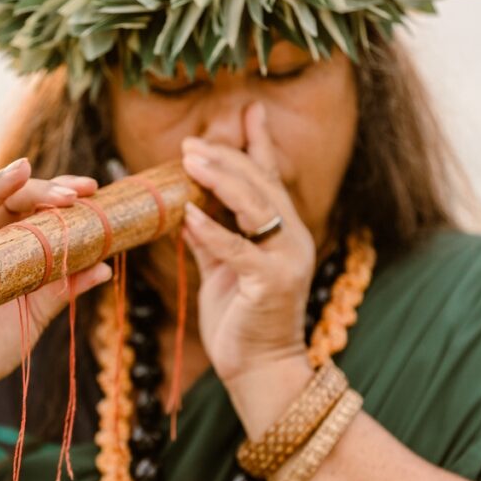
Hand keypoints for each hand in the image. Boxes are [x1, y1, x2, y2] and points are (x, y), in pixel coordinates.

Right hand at [0, 157, 111, 395]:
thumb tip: (104, 267)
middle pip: (5, 203)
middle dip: (37, 192)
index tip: (90, 190)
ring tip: (20, 172)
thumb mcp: (34, 317)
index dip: (57, 196)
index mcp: (7, 248)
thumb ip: (61, 290)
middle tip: (69, 194)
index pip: (32, 210)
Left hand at [180, 102, 314, 421]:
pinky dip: (212, 231)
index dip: (260, 144)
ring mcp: (286, 260)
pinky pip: (238, 249)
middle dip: (227, 158)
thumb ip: (214, 239)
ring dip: (221, 180)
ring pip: (255, 208)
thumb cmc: (241, 320)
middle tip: (192, 143)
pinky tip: (187, 214)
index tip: (248, 110)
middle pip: (261, 186)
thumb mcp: (224, 271)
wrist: (259, 369)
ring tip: (190, 161)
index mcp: (284, 233)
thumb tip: (189, 209)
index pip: (271, 179)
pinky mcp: (271, 283)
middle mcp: (293, 240)